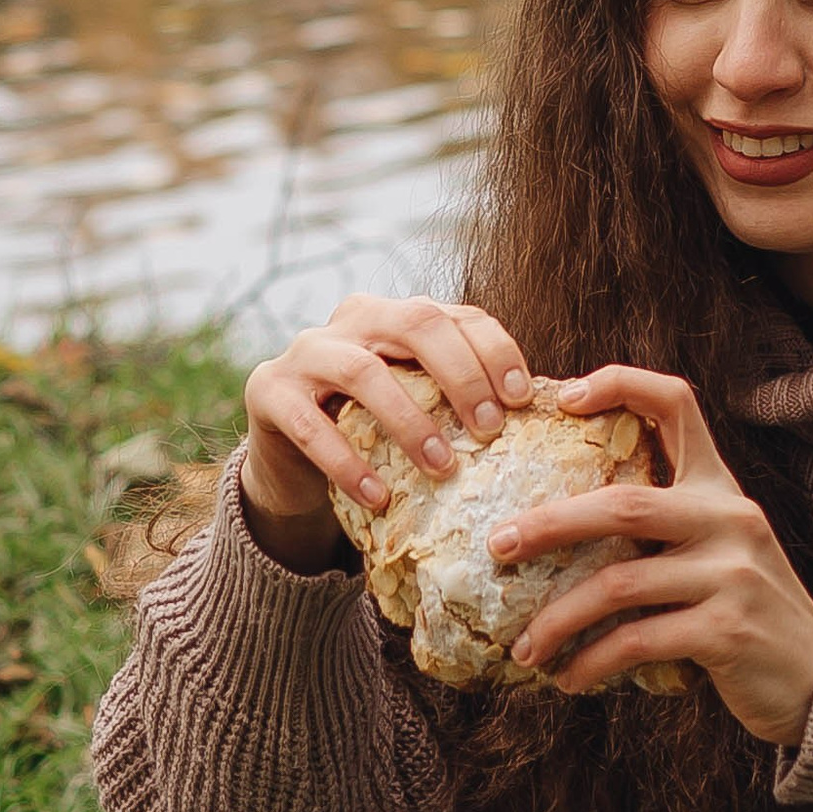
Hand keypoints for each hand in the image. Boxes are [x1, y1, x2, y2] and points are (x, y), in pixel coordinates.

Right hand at [238, 294, 534, 571]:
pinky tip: (379, 497)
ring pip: (364, 371)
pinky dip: (348, 463)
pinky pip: (310, 425)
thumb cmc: (371, 428)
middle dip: (460, 375)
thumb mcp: (416, 402)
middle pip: (415, 324)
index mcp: (396, 314)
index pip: (455, 314)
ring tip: (442, 467)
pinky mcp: (268, 391)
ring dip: (410, 421)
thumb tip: (544, 416)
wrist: (289, 457)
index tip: (523, 398)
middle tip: (489, 431)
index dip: (494, 349)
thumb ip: (457, 396)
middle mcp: (352, 319)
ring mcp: (305, 351)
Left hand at [490, 367, 812, 744]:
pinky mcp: (727, 631)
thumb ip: (666, 527)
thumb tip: (556, 528)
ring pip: (619, 584)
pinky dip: (591, 662)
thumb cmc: (746, 612)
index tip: (566, 398)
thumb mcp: (719, 550)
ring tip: (524, 647)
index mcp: (721, 488)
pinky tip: (568, 679)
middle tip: (497, 547)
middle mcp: (730, 518)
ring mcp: (732, 574)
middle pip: (623, 505)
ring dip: (558, 619)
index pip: (677, 404)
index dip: (621, 384)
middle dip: (549, 525)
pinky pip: (637, 640)